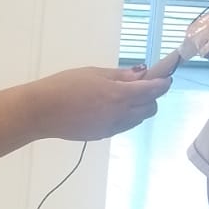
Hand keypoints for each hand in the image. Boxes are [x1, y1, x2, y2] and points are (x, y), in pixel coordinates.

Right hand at [29, 67, 170, 141]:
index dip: (162, 84)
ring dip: (139, 108)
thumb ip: (119, 75)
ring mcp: (112, 127)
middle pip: (150, 108)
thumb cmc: (65, 85)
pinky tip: (111, 108)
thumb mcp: (94, 73)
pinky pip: (123, 126)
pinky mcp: (102, 135)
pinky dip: (126, 117)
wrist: (42, 111)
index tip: (165, 78)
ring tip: (125, 97)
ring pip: (137, 119)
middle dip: (151, 97)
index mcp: (119, 95)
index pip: (151, 91)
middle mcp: (120, 114)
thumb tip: (140, 74)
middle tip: (143, 86)